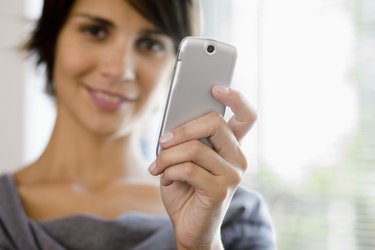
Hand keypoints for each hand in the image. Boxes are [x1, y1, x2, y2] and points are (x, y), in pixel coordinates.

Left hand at [149, 85, 256, 249]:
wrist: (188, 226)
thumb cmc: (185, 188)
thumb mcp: (183, 158)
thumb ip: (185, 139)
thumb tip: (174, 121)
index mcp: (230, 146)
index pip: (246, 116)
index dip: (235, 98)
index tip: (215, 87)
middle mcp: (238, 157)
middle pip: (215, 123)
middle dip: (183, 129)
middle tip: (162, 140)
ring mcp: (233, 174)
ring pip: (195, 148)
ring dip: (168, 156)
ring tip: (157, 166)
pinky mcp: (221, 190)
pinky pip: (188, 169)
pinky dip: (169, 172)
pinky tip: (165, 180)